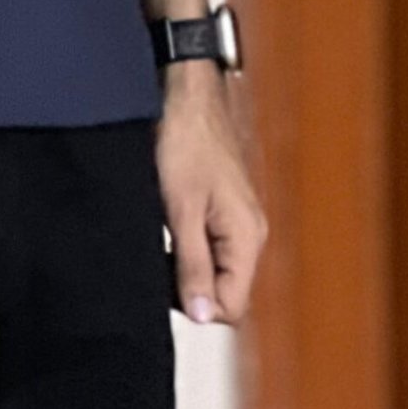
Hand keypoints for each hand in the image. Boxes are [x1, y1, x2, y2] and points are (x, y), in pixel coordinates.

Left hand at [155, 65, 267, 325]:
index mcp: (247, 237)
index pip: (231, 307)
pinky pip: (207, 246)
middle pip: (223, 291)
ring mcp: (236, 220)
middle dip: (189, 286)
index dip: (196, 305)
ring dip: (184, 265)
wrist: (184, 92)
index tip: (165, 281)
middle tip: (158, 256)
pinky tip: (166, 226)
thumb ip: (192, 265)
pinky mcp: (221, 207)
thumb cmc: (185, 139)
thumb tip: (202, 316)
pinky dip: (185, 246)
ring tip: (161, 236)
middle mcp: (249, 233)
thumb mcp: (180, 209)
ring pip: (213, 269)